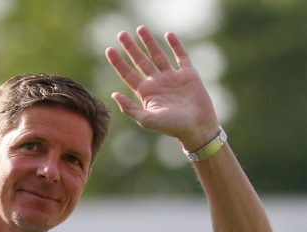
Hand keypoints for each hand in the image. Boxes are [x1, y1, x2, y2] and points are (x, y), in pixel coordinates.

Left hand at [105, 25, 219, 148]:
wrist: (197, 128)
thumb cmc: (172, 127)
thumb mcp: (147, 120)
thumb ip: (130, 108)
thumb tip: (113, 95)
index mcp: (146, 93)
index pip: (128, 74)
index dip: (118, 62)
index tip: (109, 50)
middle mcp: (157, 83)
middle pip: (140, 61)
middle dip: (130, 48)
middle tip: (121, 34)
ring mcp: (172, 78)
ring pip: (158, 55)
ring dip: (149, 42)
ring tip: (140, 28)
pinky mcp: (188, 75)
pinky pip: (181, 56)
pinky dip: (175, 45)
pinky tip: (168, 35)